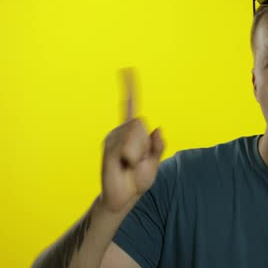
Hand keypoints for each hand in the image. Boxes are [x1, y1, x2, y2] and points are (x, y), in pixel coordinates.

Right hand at [100, 68, 164, 212]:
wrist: (124, 198)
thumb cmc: (137, 180)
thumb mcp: (154, 162)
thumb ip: (158, 146)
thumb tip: (158, 129)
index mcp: (131, 131)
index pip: (130, 105)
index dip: (129, 87)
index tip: (127, 70)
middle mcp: (119, 131)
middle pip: (141, 123)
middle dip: (146, 144)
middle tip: (137, 161)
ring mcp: (112, 139)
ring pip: (135, 134)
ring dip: (139, 154)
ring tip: (129, 165)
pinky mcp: (108, 149)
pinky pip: (127, 146)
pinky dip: (132, 158)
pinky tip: (124, 166)